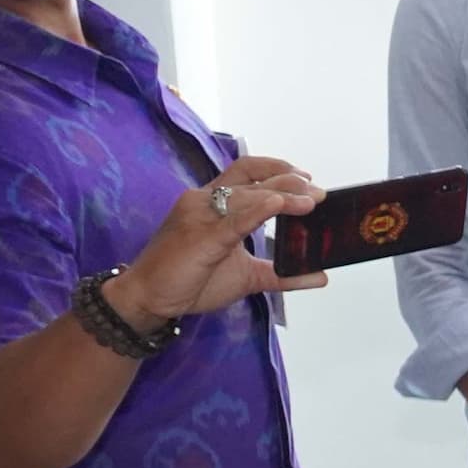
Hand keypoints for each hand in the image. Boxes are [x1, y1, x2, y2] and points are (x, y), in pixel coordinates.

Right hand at [116, 153, 328, 322]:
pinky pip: (233, 219)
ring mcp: (199, 216)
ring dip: (281, 195)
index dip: (277, 170)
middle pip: (250, 179)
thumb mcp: (247, 276)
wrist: (148, 298)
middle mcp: (203, 201)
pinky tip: (279, 205)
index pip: (246, 172)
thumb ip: (282, 273)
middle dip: (287, 181)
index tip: (307, 180)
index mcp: (211, 203)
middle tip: (317, 193)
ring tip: (309, 201)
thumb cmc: (189, 280)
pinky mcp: (200, 236)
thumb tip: (320, 275)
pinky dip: (259, 209)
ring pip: (246, 195)